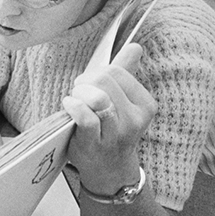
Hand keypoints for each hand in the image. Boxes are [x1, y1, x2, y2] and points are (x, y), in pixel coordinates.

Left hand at [61, 43, 156, 194]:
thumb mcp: (122, 101)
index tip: (90, 85)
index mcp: (145, 105)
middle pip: (103, 80)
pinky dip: (74, 106)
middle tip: (79, 93)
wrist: (108, 169)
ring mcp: (117, 133)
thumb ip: (126, 72)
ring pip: (97, 96)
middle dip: (84, 82)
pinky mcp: (96, 143)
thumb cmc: (111, 130)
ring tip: (75, 101)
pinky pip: (86, 117)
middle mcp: (135, 119)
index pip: (117, 71)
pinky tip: (69, 106)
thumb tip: (135, 46)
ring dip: (78, 94)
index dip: (96, 73)